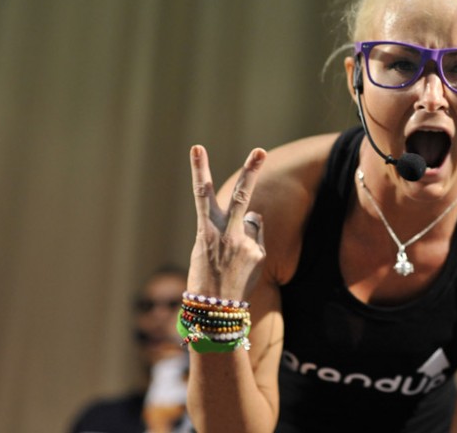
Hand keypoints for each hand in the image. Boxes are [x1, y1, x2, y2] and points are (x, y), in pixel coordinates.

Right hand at [187, 145, 266, 300]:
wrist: (215, 309)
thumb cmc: (206, 278)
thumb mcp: (206, 249)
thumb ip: (228, 227)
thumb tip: (253, 216)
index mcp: (205, 230)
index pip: (201, 193)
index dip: (199, 169)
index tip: (197, 147)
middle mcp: (226, 233)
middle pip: (239, 195)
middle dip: (251, 171)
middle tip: (260, 151)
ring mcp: (244, 242)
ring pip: (251, 221)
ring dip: (244, 230)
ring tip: (232, 258)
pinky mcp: (258, 252)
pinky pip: (256, 241)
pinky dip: (251, 249)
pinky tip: (243, 267)